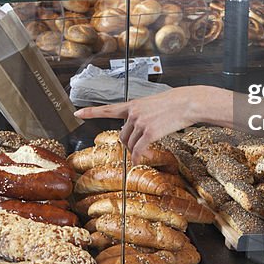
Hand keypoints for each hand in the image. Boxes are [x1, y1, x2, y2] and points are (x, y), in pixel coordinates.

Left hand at [75, 86, 229, 162]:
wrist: (187, 102)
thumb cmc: (173, 103)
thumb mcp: (152, 104)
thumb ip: (140, 115)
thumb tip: (134, 131)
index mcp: (132, 105)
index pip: (107, 109)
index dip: (90, 112)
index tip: (77, 113)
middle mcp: (133, 113)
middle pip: (122, 135)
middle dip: (128, 144)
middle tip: (138, 146)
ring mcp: (140, 123)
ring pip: (130, 144)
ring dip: (135, 151)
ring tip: (145, 150)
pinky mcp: (149, 132)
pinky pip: (139, 150)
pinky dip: (138, 158)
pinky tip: (139, 161)